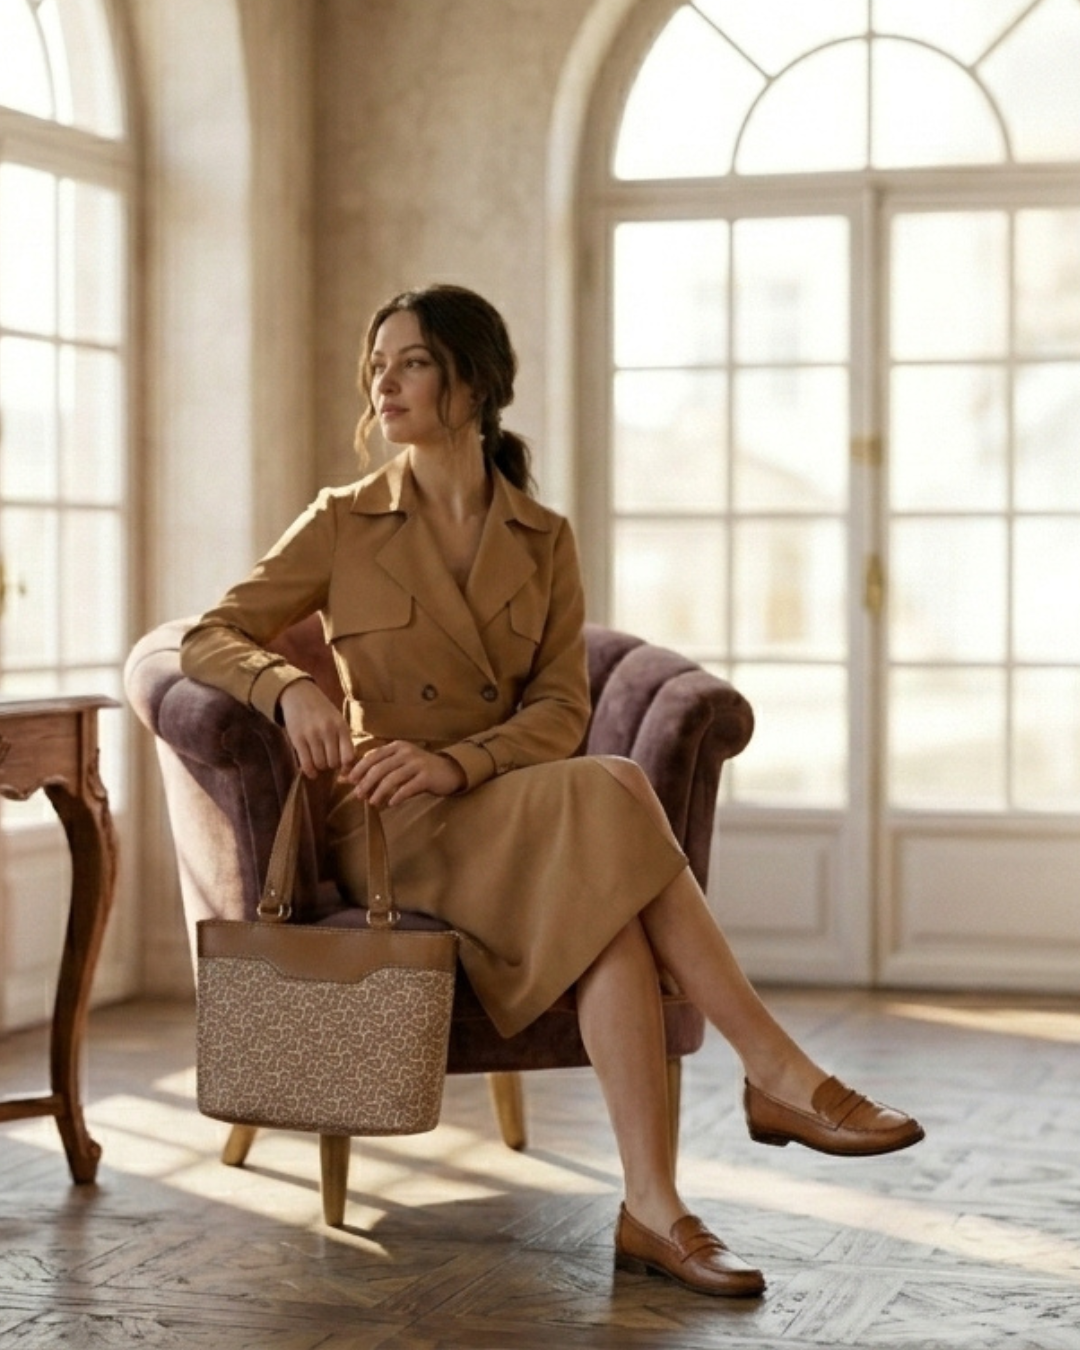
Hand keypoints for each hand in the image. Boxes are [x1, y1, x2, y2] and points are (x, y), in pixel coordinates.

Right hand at [278, 679, 355, 777]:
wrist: (299, 695)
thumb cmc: (322, 711)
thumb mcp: (338, 720)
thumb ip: (343, 740)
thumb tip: (347, 769)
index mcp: (341, 726)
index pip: (348, 756)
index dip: (346, 767)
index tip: (343, 769)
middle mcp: (328, 730)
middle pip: (333, 762)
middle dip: (331, 765)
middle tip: (328, 761)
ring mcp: (312, 734)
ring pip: (320, 764)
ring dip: (320, 767)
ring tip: (319, 761)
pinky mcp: (297, 738)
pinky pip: (306, 763)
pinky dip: (310, 771)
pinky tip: (311, 772)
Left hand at [342, 740, 465, 806]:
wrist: (449, 771)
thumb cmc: (418, 769)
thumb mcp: (397, 764)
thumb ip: (375, 768)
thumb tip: (345, 778)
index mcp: (396, 747)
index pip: (372, 756)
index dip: (359, 769)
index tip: (349, 781)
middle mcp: (406, 752)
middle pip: (380, 768)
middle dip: (366, 783)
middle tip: (357, 795)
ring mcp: (417, 763)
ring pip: (392, 779)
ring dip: (379, 792)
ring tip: (372, 802)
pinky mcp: (427, 776)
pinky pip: (408, 788)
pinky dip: (397, 796)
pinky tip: (390, 804)